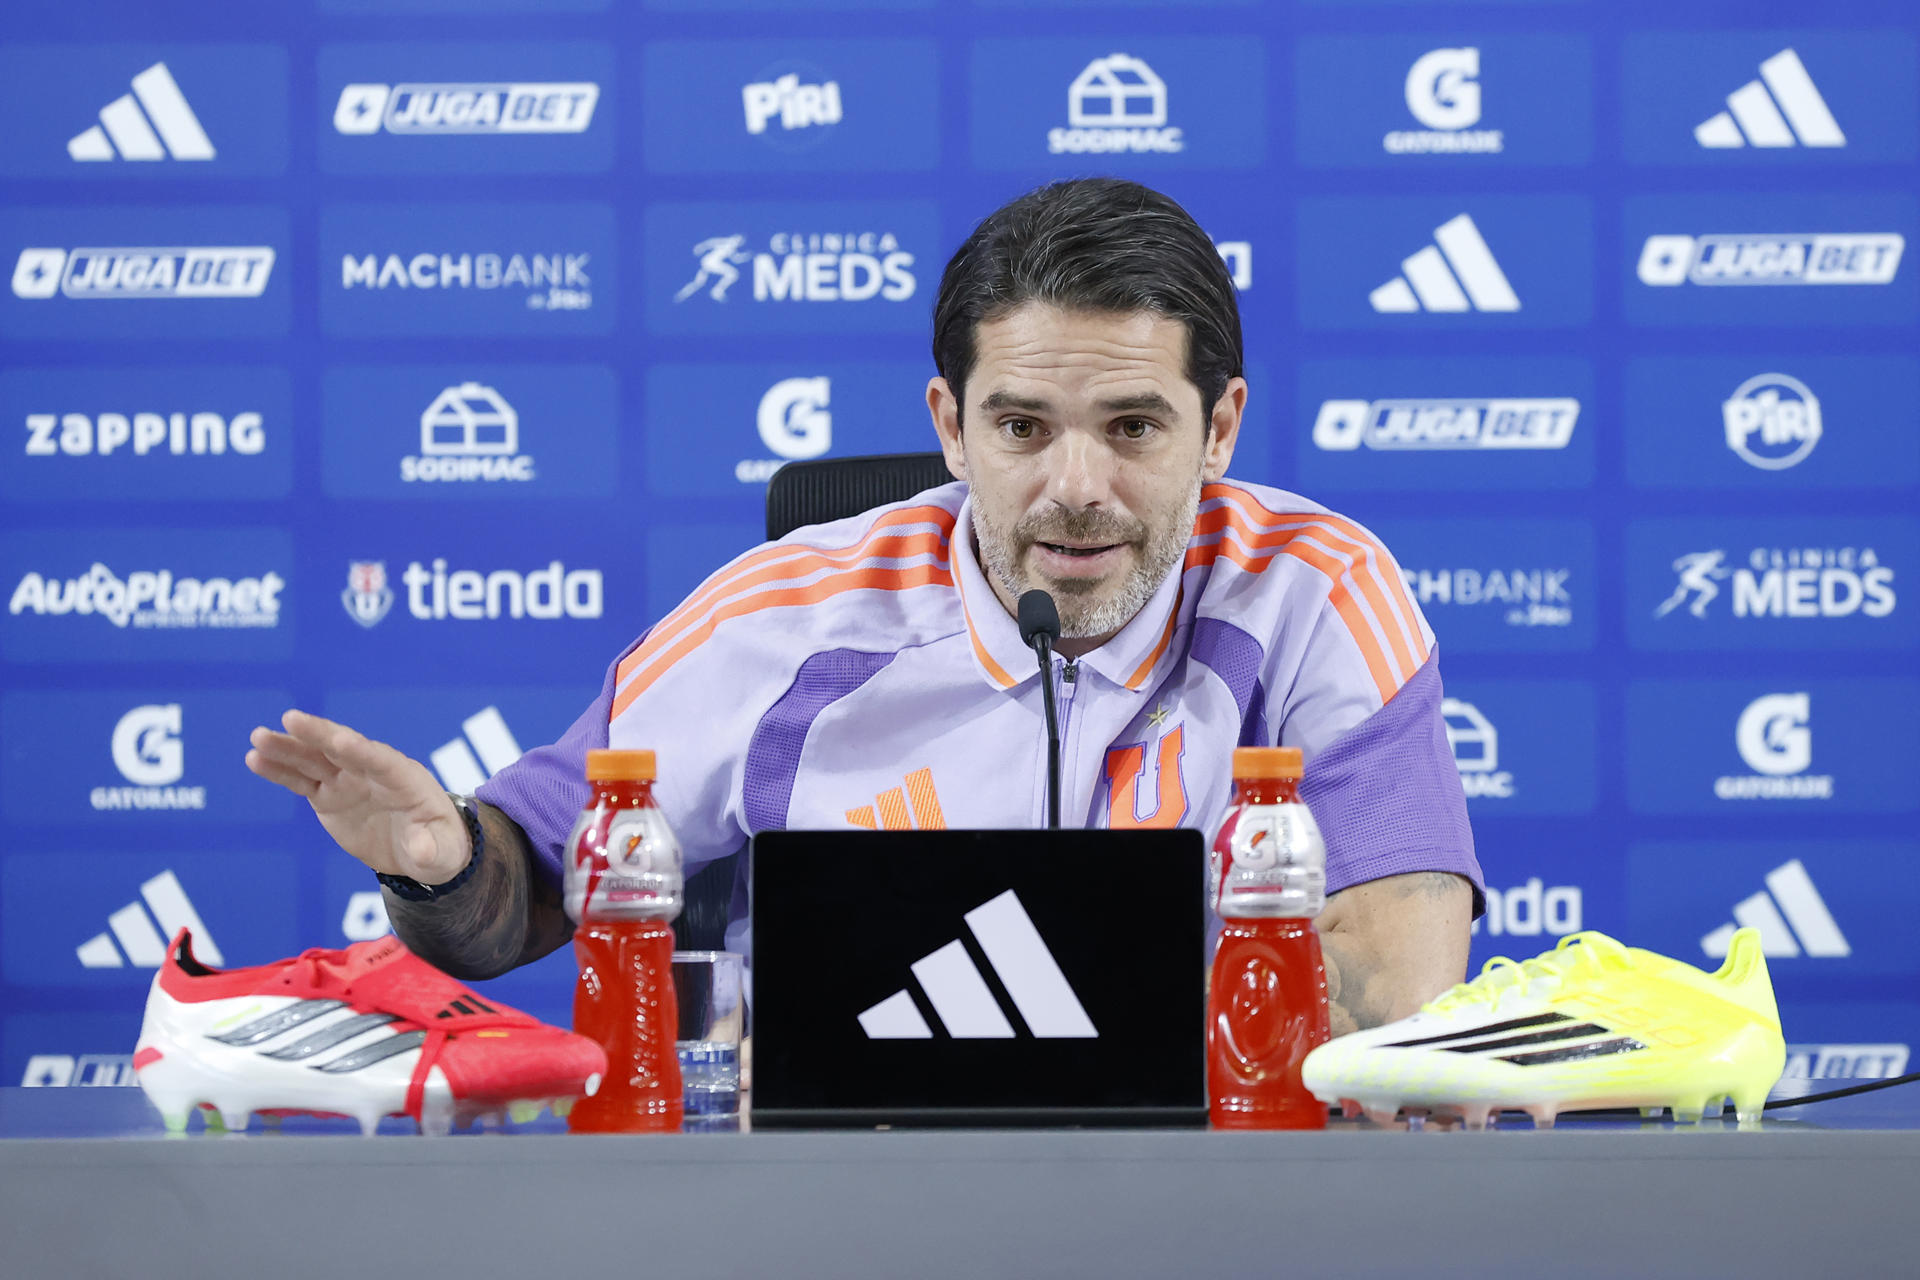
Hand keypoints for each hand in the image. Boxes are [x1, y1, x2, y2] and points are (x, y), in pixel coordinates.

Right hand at [245, 710, 469, 884]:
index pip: (381, 761)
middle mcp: (373, 772)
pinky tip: (255, 759)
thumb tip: (421, 849)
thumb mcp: (443, 853)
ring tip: (258, 737)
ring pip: (316, 760)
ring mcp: (348, 781)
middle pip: (343, 749)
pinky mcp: (329, 795)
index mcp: (405, 779)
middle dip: (320, 734)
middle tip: (291, 719)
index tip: (338, 740)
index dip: (360, 751)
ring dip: (289, 748)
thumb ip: (431, 848)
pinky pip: (301, 779)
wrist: (423, 850)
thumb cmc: (440, 846)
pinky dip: (280, 770)